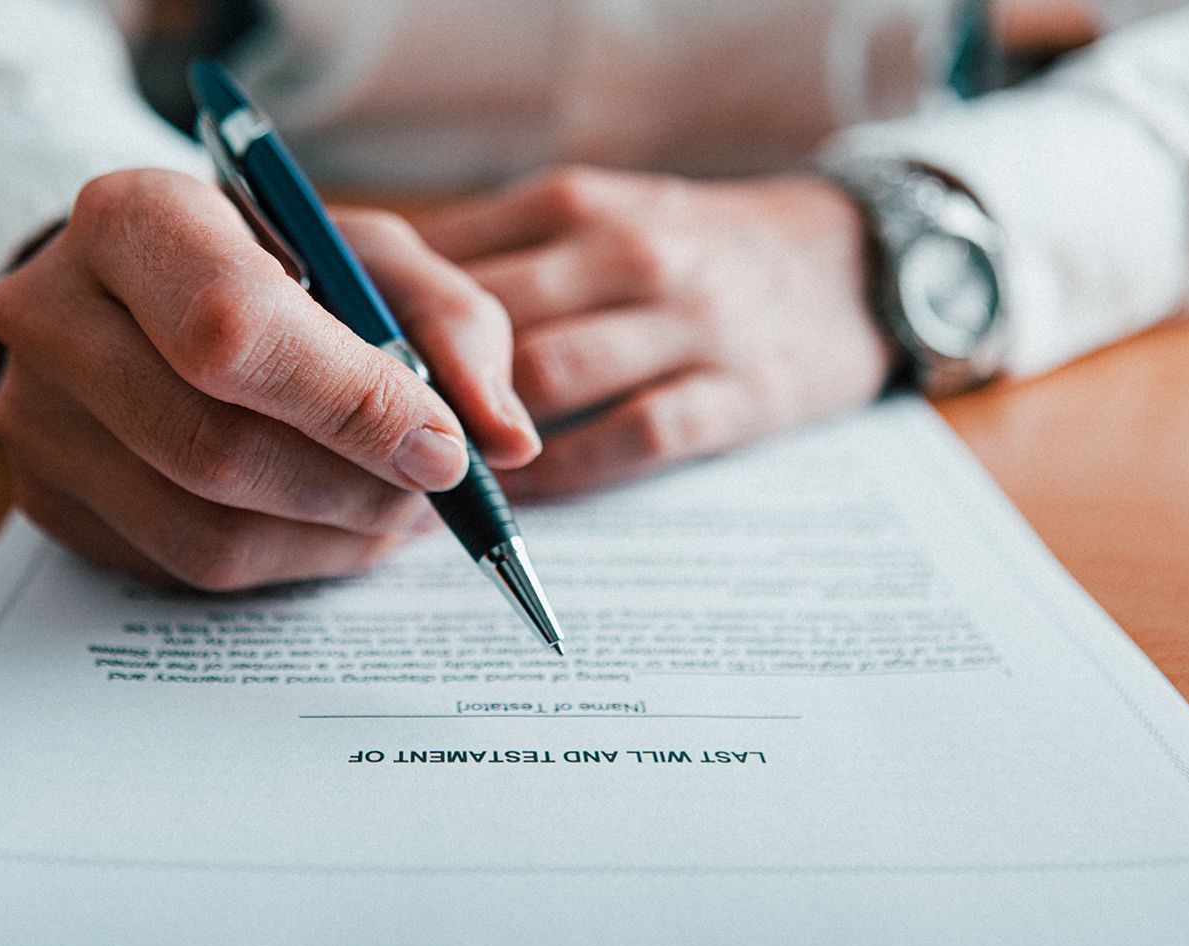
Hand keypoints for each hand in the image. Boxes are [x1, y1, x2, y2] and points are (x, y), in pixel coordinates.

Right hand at [0, 169, 538, 588]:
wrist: (131, 291)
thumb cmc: (269, 262)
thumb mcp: (368, 253)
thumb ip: (452, 326)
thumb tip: (507, 440)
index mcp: (134, 218)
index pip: (234, 331)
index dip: (351, 404)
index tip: (445, 450)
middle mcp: (52, 313)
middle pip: (215, 448)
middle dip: (354, 491)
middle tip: (432, 496)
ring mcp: (32, 416)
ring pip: (204, 531)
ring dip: (332, 541)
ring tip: (397, 513)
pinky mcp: (43, 496)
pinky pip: (183, 568)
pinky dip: (287, 563)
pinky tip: (334, 528)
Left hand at [415, 167, 893, 497]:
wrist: (854, 263)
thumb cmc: (694, 249)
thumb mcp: (600, 217)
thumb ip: (501, 258)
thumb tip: (378, 312)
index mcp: (574, 204)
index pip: (441, 257)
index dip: (373, 322)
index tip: (334, 373)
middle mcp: (626, 252)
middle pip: (482, 320)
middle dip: (414, 388)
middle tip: (368, 443)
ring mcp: (685, 322)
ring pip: (544, 378)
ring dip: (476, 436)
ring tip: (431, 478)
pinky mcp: (734, 392)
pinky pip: (626, 439)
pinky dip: (559, 476)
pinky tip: (519, 497)